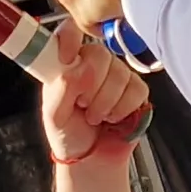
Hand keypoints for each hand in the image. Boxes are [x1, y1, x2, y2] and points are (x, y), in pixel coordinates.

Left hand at [36, 21, 153, 167]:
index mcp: (68, 63)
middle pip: (99, 55)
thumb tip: (77, 67)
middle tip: (83, 105)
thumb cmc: (69, 135)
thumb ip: (61, 87)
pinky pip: (137, 90)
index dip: (70, 40)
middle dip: (91, 88)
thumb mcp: (54, 114)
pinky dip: (123, 109)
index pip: (70, 32)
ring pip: (120, 74)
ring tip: (96, 116)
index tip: (66, 60)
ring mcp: (117, 75)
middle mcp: (93, 64)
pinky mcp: (136, 90)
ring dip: (106, 104)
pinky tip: (113, 117)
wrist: (90, 159)